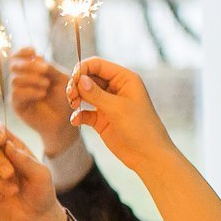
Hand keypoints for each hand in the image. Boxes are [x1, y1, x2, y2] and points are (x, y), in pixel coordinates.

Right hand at [6, 47, 78, 158]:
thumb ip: (50, 68)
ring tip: (47, 85)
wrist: (65, 121)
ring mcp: (17, 92)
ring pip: (15, 79)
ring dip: (32, 79)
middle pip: (13, 65)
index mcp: (30, 70)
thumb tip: (37, 56)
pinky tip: (42, 94)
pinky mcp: (16, 105)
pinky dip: (30, 92)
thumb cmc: (65, 99)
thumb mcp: (62, 79)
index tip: (33, 51)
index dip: (23, 51)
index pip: (18, 56)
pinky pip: (16, 94)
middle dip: (28, 65)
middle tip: (44, 70)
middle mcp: (21, 80)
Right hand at [65, 57, 176, 172]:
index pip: (98, 65)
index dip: (83, 69)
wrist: (148, 156)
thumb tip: (78, 79)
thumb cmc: (140, 128)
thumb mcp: (117, 108)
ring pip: (85, 93)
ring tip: (73, 105)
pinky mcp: (102, 119)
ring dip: (76, 97)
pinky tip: (76, 121)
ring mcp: (108, 104)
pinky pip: (85, 112)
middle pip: (89, 78)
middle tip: (71, 97)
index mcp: (125, 79)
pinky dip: (78, 114)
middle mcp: (116, 88)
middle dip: (77, 85)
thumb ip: (96, 94)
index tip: (73, 82)